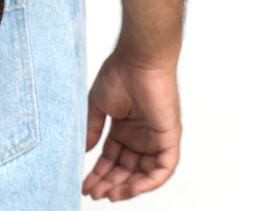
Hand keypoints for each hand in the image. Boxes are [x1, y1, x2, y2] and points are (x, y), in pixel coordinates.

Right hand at [82, 50, 181, 200]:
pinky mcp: (169, 139)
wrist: (137, 60)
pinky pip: (163, 170)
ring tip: (108, 194)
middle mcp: (141, 137)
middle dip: (109, 183)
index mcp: (125, 128)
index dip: (99, 173)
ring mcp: (155, 139)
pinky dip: (148, 182)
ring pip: (143, 174)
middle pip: (126, 169)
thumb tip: (84, 151)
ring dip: (126, 187)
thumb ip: (93, 129)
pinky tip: (129, 188)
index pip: (112, 158)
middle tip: (93, 193)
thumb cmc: (119, 74)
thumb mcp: (98, 105)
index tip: (85, 184)